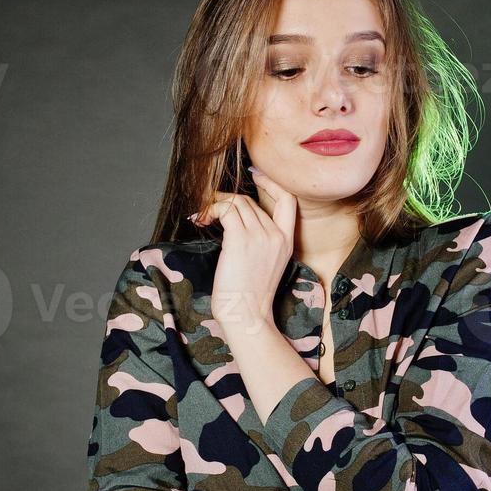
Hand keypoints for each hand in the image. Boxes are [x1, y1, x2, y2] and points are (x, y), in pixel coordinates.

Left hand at [190, 167, 297, 334]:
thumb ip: (260, 242)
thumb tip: (236, 223)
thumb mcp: (265, 265)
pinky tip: (201, 219)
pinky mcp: (240, 240)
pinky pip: (225, 210)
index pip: (288, 200)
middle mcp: (276, 235)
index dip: (272, 183)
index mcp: (287, 241)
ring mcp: (260, 236)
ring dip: (216, 204)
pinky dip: (211, 210)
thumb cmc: (250, 297)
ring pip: (237, 203)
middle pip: (251, 202)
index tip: (256, 174)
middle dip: (227, 200)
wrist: (247, 315)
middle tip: (210, 210)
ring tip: (202, 216)